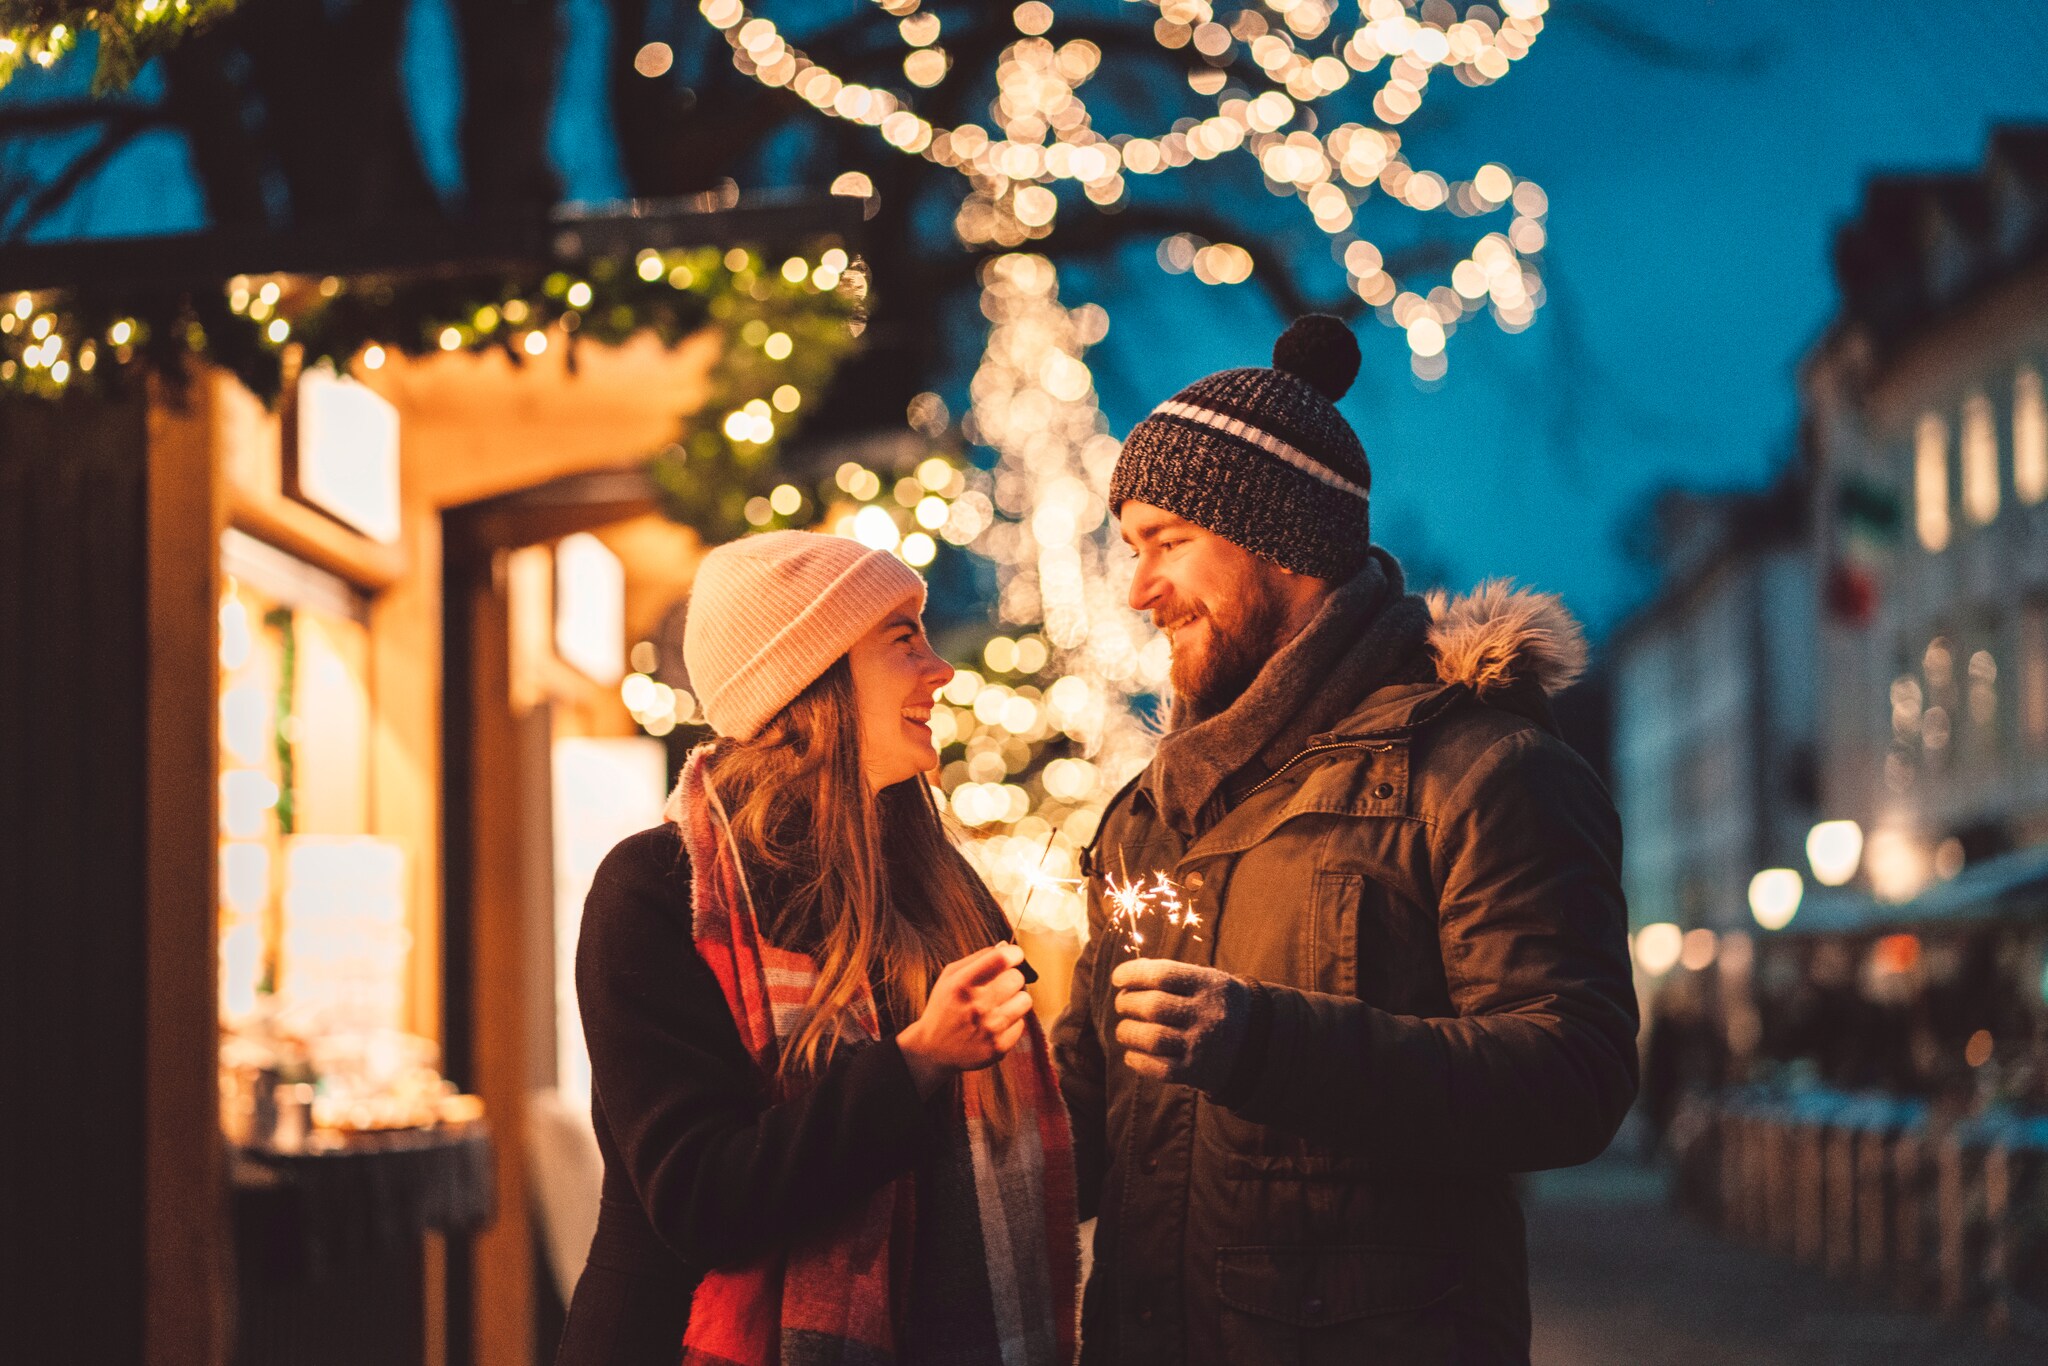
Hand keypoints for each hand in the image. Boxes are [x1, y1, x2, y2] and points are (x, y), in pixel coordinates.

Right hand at [896, 943, 1033, 1096]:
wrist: (934, 1051)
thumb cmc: (944, 1008)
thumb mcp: (949, 977)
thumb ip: (977, 959)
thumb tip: (1006, 947)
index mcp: (962, 984)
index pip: (1001, 959)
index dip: (1013, 953)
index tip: (1013, 956)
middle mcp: (977, 1006)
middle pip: (1017, 978)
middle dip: (1011, 978)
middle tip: (1001, 986)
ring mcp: (989, 1028)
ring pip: (1025, 1000)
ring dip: (1015, 1000)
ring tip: (999, 1006)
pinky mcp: (999, 1047)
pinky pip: (1021, 1024)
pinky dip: (1011, 1023)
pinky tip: (995, 1025)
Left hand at [1111, 958, 1250, 1093]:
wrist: (1257, 1041)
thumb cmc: (1217, 1003)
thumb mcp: (1207, 979)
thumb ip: (1172, 975)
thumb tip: (1127, 976)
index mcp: (1210, 985)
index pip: (1163, 975)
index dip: (1133, 974)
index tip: (1117, 978)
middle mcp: (1208, 1014)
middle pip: (1153, 1007)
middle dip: (1127, 1003)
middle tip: (1122, 1004)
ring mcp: (1202, 1045)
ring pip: (1151, 1038)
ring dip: (1127, 1032)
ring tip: (1124, 1029)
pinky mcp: (1196, 1072)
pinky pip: (1158, 1068)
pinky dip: (1137, 1060)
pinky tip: (1132, 1053)